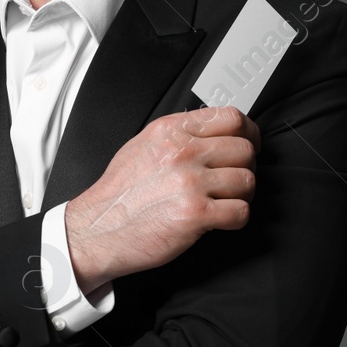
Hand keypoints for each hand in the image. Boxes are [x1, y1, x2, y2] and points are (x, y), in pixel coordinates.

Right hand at [65, 104, 259, 292]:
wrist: (98, 229)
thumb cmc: (119, 194)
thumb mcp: (142, 146)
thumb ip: (178, 135)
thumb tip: (211, 133)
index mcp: (170, 131)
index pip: (232, 117)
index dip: (249, 133)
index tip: (249, 144)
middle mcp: (182, 152)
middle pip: (245, 149)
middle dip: (245, 166)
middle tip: (233, 180)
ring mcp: (190, 183)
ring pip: (248, 180)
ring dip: (242, 195)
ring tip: (225, 202)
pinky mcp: (195, 214)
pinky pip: (241, 212)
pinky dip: (236, 219)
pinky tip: (220, 220)